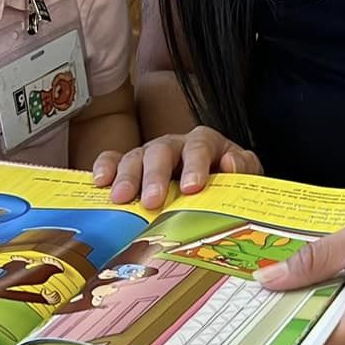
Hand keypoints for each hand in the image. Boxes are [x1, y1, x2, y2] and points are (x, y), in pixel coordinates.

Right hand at [91, 127, 260, 207]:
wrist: (214, 182)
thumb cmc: (226, 179)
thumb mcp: (244, 174)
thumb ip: (244, 167)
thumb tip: (231, 164)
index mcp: (205, 143)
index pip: (199, 147)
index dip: (195, 166)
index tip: (192, 188)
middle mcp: (174, 144)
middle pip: (162, 151)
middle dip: (156, 176)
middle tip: (153, 201)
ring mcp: (150, 153)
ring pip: (136, 156)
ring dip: (127, 177)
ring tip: (121, 199)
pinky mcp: (131, 165)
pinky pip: (114, 159)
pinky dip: (105, 167)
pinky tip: (100, 183)